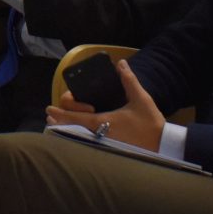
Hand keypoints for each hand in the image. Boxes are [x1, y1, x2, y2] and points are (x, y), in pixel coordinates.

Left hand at [46, 59, 165, 152]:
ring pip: (77, 138)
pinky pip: (87, 143)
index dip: (61, 113)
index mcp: (103, 122)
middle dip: (60, 122)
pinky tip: (76, 134)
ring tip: (57, 124)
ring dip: (66, 130)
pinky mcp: (109, 149)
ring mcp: (103, 144)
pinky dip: (77, 137)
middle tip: (51, 116)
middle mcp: (99, 135)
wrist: (162, 145)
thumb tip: (121, 63)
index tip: (50, 109)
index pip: (75, 118)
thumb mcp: (140, 99)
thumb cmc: (150, 123)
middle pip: (72, 129)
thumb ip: (129, 80)